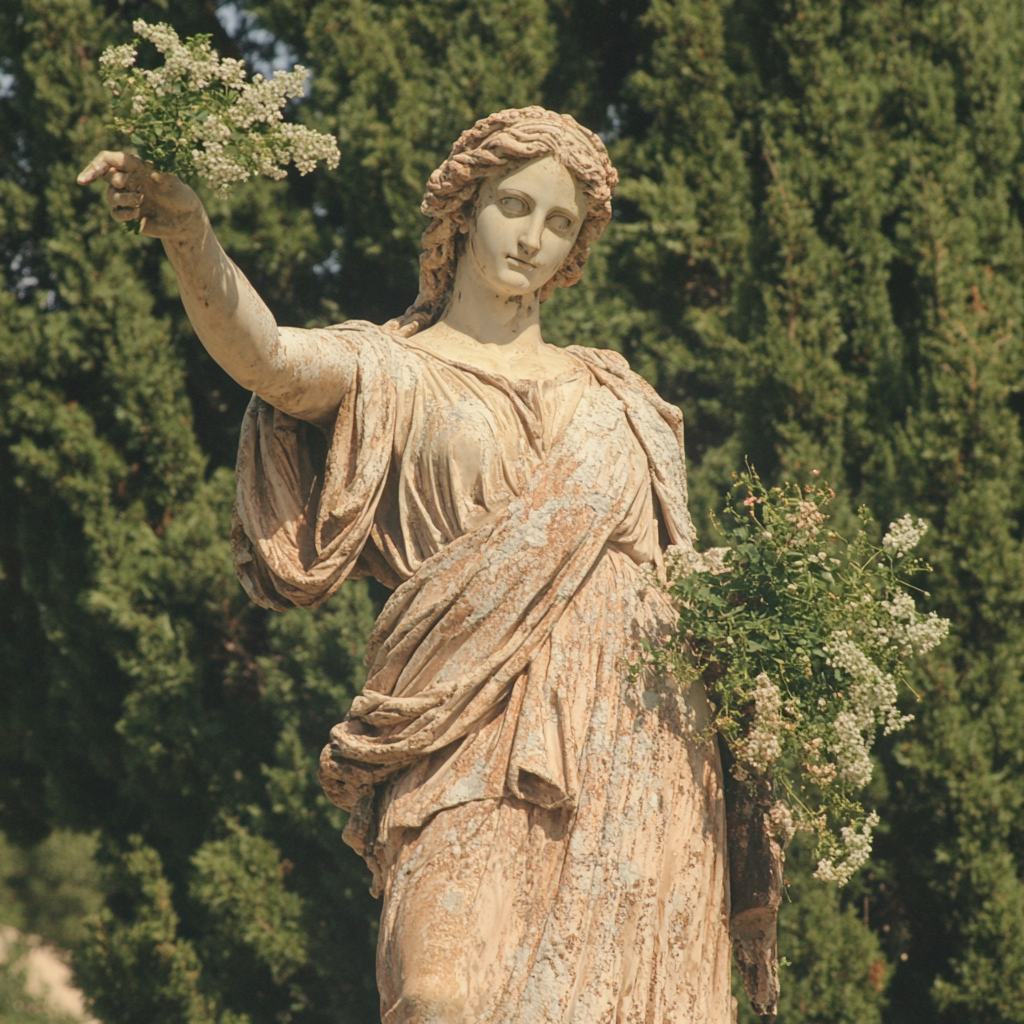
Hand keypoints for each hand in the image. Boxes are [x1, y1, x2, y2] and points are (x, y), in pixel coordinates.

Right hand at [76, 151, 204, 239]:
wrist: (186, 221)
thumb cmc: (182, 196)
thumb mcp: (175, 183)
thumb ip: (163, 175)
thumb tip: (153, 172)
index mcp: (136, 166)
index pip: (108, 160)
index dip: (94, 167)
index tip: (84, 180)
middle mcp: (129, 180)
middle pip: (105, 176)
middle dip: (116, 183)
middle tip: (129, 186)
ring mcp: (127, 197)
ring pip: (110, 197)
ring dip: (123, 199)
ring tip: (141, 201)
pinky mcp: (129, 213)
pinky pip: (116, 214)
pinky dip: (124, 214)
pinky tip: (138, 215)